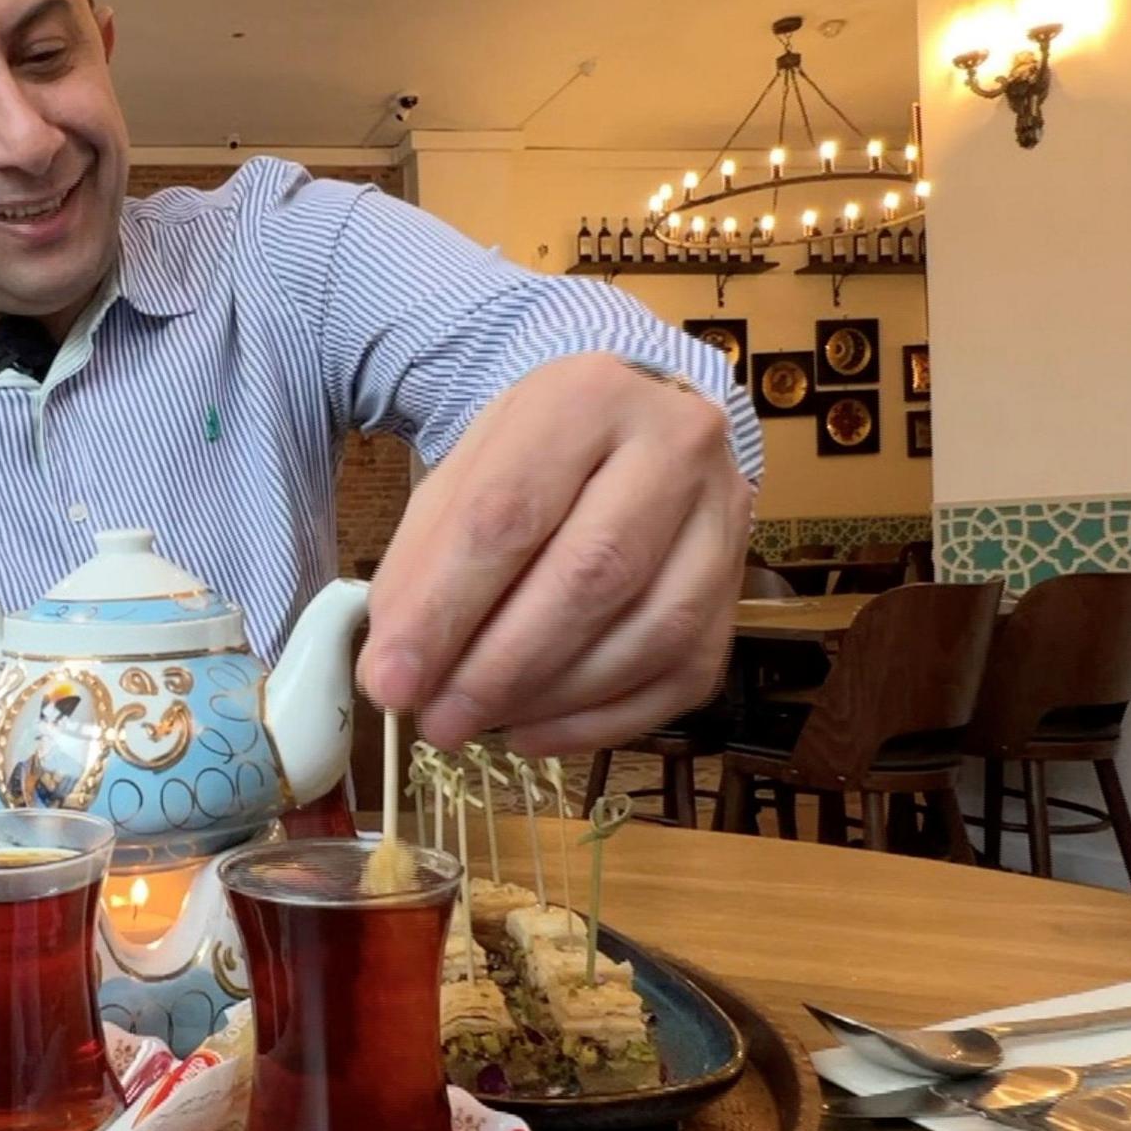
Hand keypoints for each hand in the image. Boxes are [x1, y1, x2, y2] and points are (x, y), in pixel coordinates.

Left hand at [358, 353, 751, 754]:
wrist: (630, 429)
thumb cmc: (536, 458)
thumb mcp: (462, 478)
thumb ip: (422, 567)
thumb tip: (395, 675)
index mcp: (587, 397)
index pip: (509, 513)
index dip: (445, 609)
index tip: (391, 682)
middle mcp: (677, 445)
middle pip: (591, 574)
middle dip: (501, 667)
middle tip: (437, 723)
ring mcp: (723, 519)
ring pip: (651, 632)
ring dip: (551, 698)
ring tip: (477, 724)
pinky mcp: (739, 589)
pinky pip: (683, 676)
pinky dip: (600, 722)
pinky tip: (532, 732)